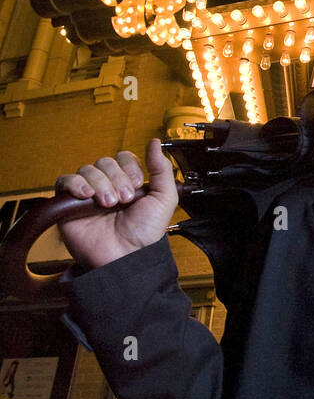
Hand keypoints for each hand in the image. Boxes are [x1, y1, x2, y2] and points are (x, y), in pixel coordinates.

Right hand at [54, 140, 178, 269]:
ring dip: (101, 184)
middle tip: (124, 200)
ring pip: (88, 169)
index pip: (123, 157)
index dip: (129, 167)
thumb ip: (161, 169)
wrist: (126, 256)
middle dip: (117, 178)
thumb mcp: (163, 199)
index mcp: (127, 183)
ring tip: (108, 204)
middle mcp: (107, 186)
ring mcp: (88, 194)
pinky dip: (76, 184)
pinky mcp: (69, 204)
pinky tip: (87, 195)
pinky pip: (65, 181)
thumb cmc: (144, 234)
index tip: (136, 186)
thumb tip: (155, 142)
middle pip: (105, 162)